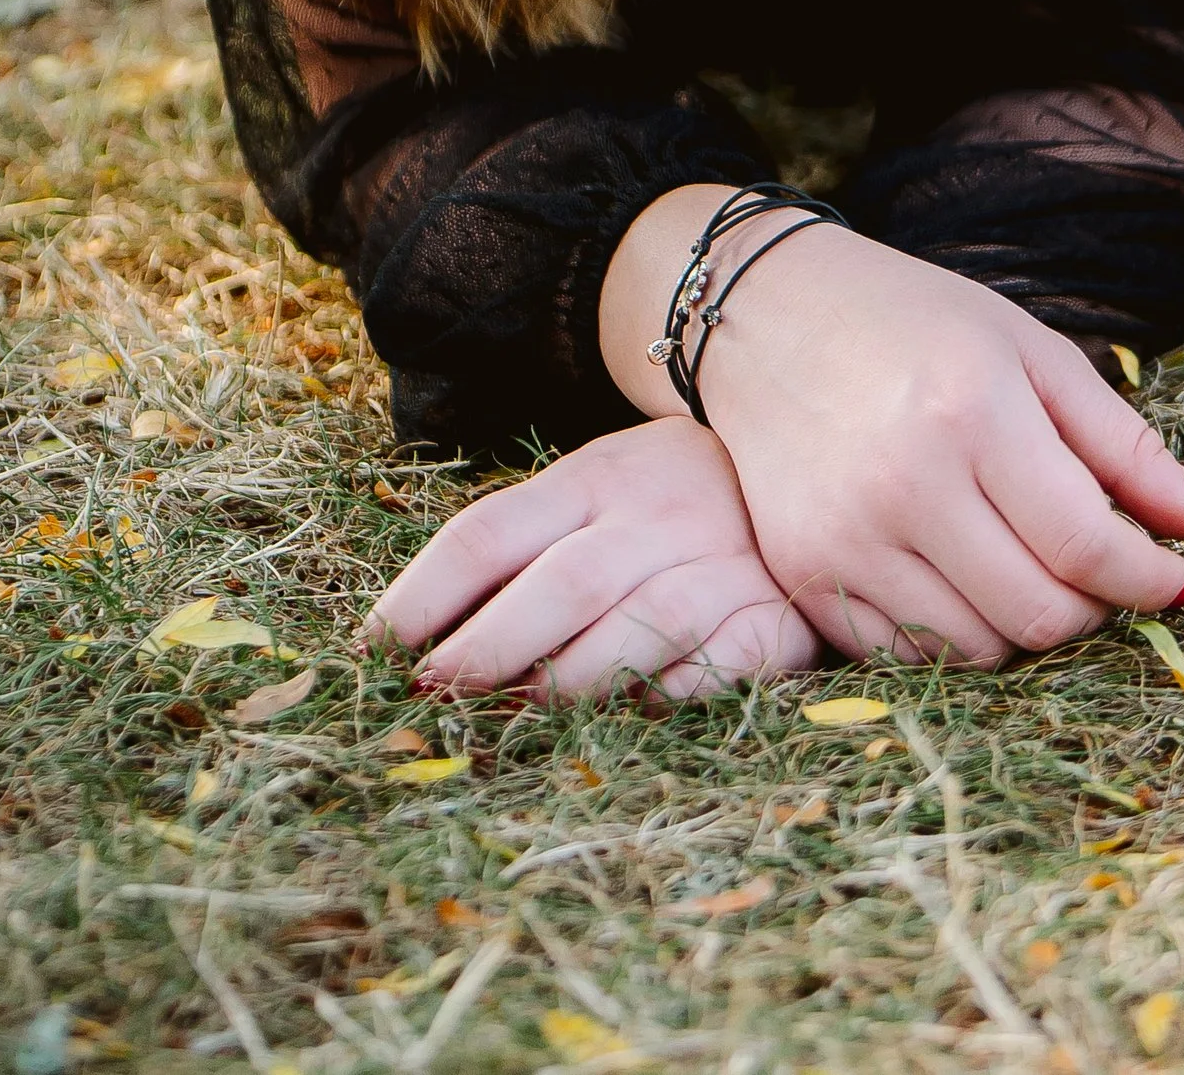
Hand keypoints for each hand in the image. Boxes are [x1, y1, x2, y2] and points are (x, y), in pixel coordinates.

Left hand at [366, 417, 819, 702]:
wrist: (813, 466)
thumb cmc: (672, 500)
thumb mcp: (598, 488)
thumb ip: (525, 548)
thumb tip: (422, 639)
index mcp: (596, 477)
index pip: (490, 531)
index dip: (422, 595)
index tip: (369, 651)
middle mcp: (656, 515)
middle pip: (559, 585)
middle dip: (486, 649)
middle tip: (433, 698)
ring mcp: (720, 565)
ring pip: (635, 628)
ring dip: (568, 683)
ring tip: (517, 716)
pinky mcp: (772, 619)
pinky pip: (715, 667)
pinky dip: (669, 695)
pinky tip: (632, 712)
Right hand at [611, 198, 1183, 667]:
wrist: (763, 315)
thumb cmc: (913, 321)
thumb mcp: (1031, 353)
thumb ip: (1126, 446)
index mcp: (971, 412)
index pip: (1087, 545)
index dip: (1149, 577)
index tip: (1177, 576)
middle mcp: (905, 483)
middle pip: (1041, 614)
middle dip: (1095, 607)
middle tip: (1100, 569)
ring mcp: (846, 540)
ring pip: (981, 650)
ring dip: (1028, 626)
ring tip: (1028, 564)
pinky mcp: (806, 577)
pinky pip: (911, 657)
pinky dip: (957, 635)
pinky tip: (963, 576)